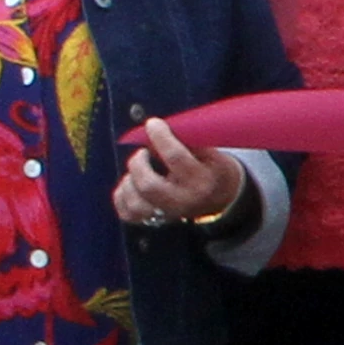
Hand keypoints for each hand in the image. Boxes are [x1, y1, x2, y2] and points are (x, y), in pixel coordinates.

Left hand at [115, 116, 243, 228]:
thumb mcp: (212, 152)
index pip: (175, 157)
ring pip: (135, 203)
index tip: (153, 124)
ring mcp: (167, 213)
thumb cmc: (213, 168)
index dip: (160, 136)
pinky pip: (128, 213)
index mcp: (201, 180)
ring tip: (138, 169)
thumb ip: (187, 141)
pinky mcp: (155, 220)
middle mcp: (183, 200)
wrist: (221, 198)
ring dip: (129, 182)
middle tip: (143, 152)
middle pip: (148, 186)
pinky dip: (122, 196)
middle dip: (138, 164)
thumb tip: (159, 127)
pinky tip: (130, 183)